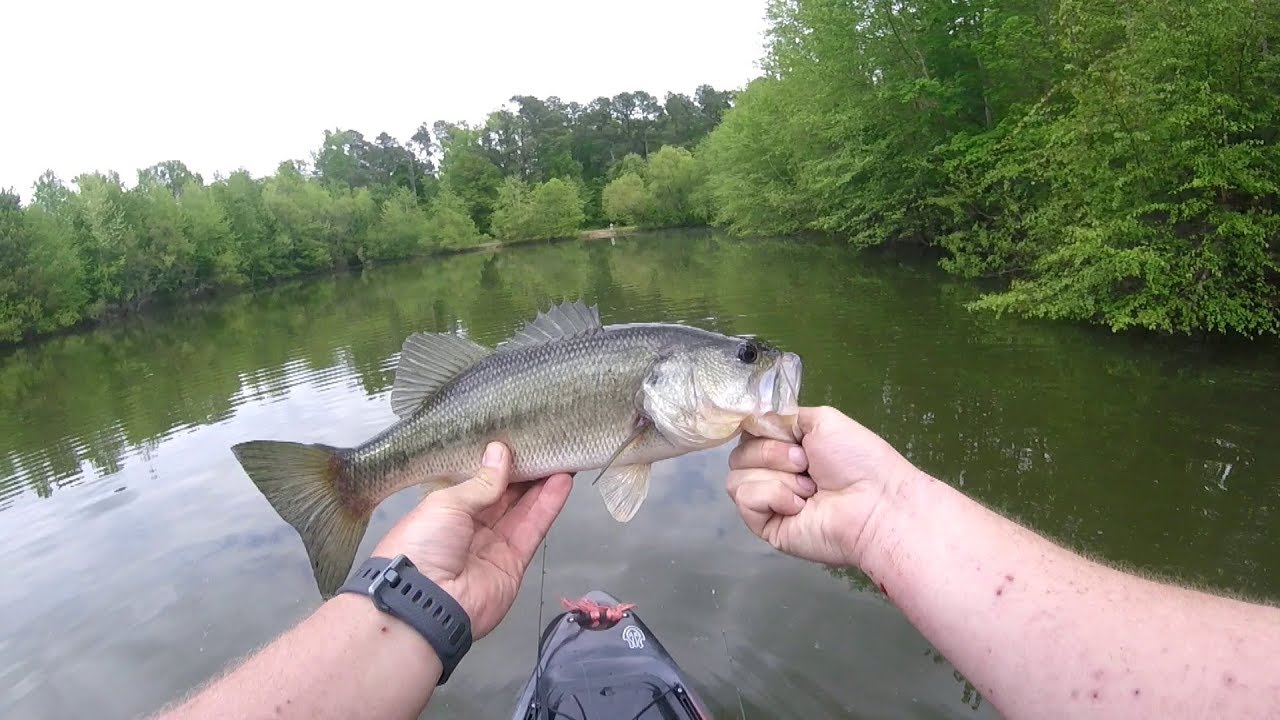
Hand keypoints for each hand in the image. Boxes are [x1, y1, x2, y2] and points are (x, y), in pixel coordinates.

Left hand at [372, 442, 571, 639]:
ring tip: (560, 456)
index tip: (517, 440)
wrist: (426, 603)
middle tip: (544, 444)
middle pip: (504, 496)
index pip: (477, 483)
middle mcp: (470, 528)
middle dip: (523, 472)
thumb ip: (481, 482)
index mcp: (445, 512)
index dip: (497, 464)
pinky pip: (533, 529)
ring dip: (541, 484)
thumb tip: (500, 452)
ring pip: (522, 509)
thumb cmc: (423, 545)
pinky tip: (562, 481)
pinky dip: (548, 505)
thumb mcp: (446, 504)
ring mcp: (493, 546)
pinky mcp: (514, 563)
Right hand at [726, 405, 918, 567]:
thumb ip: (784, 417)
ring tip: (809, 489)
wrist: (873, 503)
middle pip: (739, 454)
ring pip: (737, 476)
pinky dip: (774, 496)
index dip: (759, 430)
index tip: (785, 434)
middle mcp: (773, 472)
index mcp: (786, 447)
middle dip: (773, 453)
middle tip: (807, 464)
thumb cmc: (856, 459)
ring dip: (778, 476)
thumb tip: (756, 421)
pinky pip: (745, 498)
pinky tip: (800, 506)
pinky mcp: (764, 526)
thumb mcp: (822, 420)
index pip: (748, 432)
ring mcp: (767, 501)